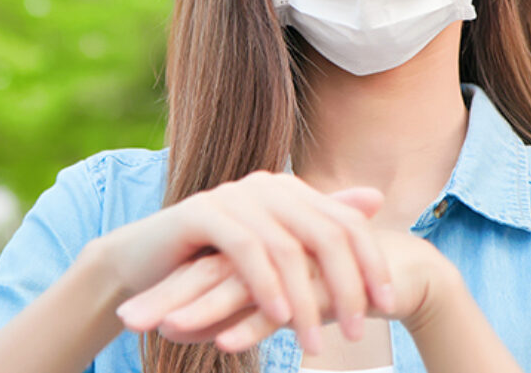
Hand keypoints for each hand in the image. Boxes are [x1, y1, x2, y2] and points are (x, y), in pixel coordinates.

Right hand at [92, 170, 395, 353]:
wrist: (142, 263)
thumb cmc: (212, 265)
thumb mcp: (273, 252)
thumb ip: (319, 225)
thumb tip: (374, 199)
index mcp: (289, 191)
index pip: (346, 223)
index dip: (372, 263)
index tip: (389, 306)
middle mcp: (266, 186)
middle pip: (325, 233)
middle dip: (346, 285)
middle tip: (357, 330)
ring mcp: (234, 197)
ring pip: (287, 248)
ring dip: (304, 301)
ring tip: (313, 344)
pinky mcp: (202, 213)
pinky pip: (245, 250)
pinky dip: (265, 286)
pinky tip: (277, 318)